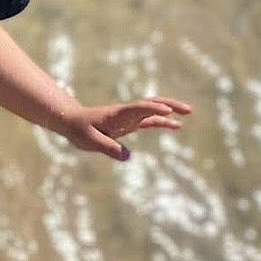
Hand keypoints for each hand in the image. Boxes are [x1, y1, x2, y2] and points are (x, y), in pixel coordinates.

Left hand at [62, 96, 191, 161]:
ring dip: (170, 110)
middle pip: (151, 104)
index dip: (152, 109)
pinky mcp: (130, 123)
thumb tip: (128, 157)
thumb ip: (107, 148)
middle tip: (187, 110)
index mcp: (117, 115)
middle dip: (169, 104)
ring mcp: (129, 117)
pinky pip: (149, 120)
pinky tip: (176, 126)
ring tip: (188, 113)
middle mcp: (126, 113)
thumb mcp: (89, 141)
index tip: (167, 111)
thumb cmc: (80, 130)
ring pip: (153, 110)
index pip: (137, 109)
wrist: (73, 122)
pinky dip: (163, 121)